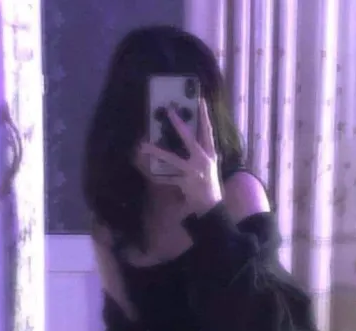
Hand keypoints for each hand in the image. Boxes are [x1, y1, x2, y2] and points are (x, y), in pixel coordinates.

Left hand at [139, 98, 222, 215]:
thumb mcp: (211, 165)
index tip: (200, 100)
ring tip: (143, 146)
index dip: (205, 116)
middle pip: (189, 139)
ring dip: (157, 151)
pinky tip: (148, 173)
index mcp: (210, 154)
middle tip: (169, 111)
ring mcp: (193, 171)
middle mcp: (202, 160)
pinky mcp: (184, 182)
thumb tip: (195, 138)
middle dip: (178, 124)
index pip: (208, 131)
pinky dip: (158, 177)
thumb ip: (203, 152)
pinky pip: (167, 178)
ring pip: (172, 159)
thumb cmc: (210, 183)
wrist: (212, 205)